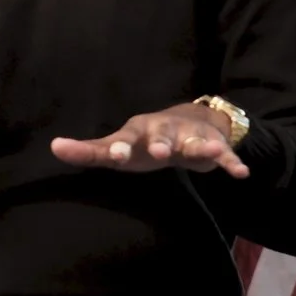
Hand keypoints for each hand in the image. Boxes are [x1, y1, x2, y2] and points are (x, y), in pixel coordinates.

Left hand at [51, 103, 247, 177]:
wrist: (190, 122)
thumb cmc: (144, 141)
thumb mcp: (119, 147)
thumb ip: (89, 151)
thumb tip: (53, 147)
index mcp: (138, 132)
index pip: (125, 139)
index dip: (119, 147)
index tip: (114, 154)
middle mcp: (164, 131)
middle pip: (162, 136)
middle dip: (161, 143)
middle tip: (159, 153)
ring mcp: (190, 137)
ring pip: (195, 142)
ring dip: (201, 146)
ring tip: (208, 152)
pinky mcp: (212, 146)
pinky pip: (224, 155)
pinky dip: (231, 162)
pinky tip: (241, 173)